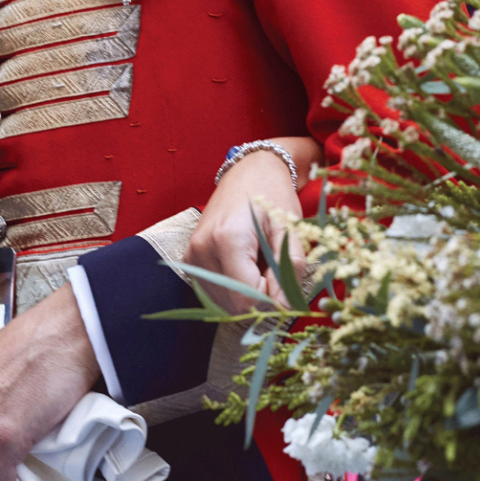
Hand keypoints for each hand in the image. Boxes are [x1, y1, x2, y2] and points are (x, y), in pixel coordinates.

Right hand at [184, 136, 320, 313]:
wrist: (249, 172)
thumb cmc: (272, 195)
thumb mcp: (290, 229)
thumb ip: (288, 269)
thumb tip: (284, 308)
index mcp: (227, 239)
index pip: (245, 298)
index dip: (270, 300)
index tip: (283, 281)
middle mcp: (202, 249)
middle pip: (233, 304)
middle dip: (259, 296)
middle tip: (272, 267)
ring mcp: (192, 255)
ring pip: (223, 302)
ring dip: (246, 292)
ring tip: (258, 262)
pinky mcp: (190, 260)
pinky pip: (214, 292)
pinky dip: (234, 287)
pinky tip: (245, 264)